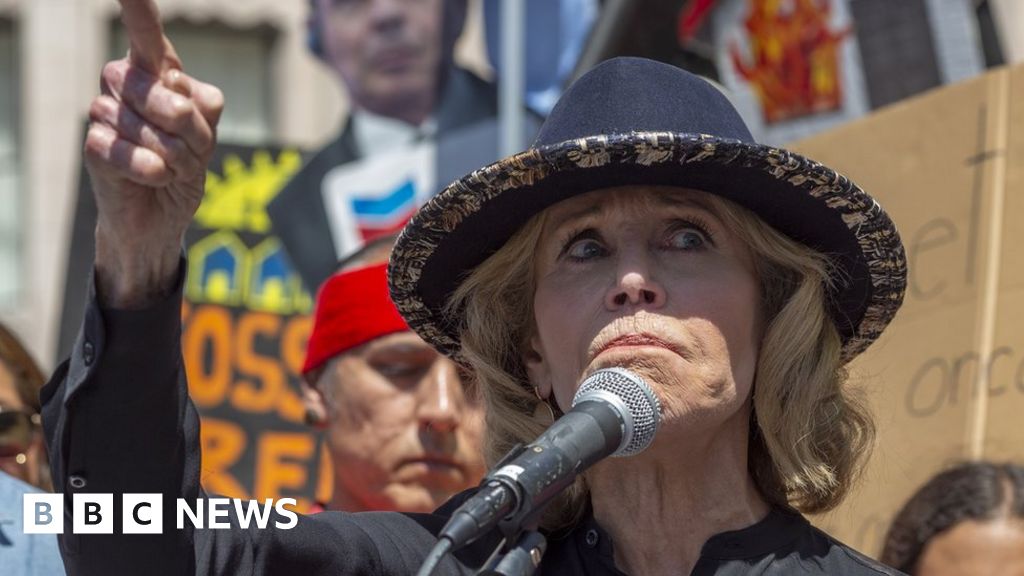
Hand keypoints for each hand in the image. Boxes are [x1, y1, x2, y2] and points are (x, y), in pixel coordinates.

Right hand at [86, 0, 222, 307]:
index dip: (138, 10)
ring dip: (178, 156)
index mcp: (157, 73)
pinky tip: (156, 178)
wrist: (164, 215)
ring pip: (151, 126)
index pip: (147, 34)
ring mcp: (104, 113)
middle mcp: (124, 85)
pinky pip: (128, 152)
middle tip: (195, 151)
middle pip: (165, 92)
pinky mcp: (93, 146)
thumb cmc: (185, 166)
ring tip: (174, 168)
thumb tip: (176, 88)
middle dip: (193, 131)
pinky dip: (154, 170)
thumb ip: (202, 106)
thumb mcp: (207, 134)